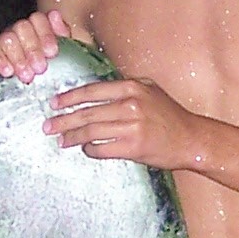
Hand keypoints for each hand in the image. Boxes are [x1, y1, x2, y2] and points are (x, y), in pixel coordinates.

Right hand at [0, 9, 74, 82]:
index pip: (38, 19)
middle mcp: (19, 32)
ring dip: (18, 57)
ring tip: (27, 76)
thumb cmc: (50, 78)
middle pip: (22, 26)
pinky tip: (8, 72)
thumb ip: (64, 38)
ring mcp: (2, 40)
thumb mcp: (64, 60)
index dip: (46, 33)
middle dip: (33, 48)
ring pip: (7, 37)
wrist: (27, 101)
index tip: (52, 53)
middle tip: (40, 69)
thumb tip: (55, 15)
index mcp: (38, 30)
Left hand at [46, 76, 202, 167]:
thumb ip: (124, 88)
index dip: (69, 98)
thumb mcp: (149, 90)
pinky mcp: (133, 147)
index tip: (54, 103)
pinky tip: (85, 149)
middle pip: (86, 112)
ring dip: (72, 137)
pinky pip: (101, 149)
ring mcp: (131, 126)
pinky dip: (90, 150)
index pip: (92, 91)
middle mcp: (130, 104)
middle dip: (63, 120)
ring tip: (61, 140)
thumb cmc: (170, 115)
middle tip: (47, 126)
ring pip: (91, 131)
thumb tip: (94, 92)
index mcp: (132, 87)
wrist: (191, 139)